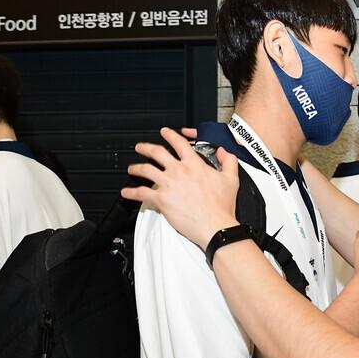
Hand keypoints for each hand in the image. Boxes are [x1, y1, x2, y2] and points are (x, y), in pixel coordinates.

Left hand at [121, 127, 239, 249]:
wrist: (215, 225)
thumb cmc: (222, 206)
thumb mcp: (231, 179)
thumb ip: (228, 161)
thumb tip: (224, 151)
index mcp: (194, 165)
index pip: (179, 143)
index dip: (170, 135)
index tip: (165, 132)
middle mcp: (179, 171)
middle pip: (156, 152)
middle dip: (145, 147)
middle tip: (140, 147)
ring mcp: (168, 184)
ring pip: (145, 170)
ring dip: (135, 168)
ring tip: (132, 169)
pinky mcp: (161, 200)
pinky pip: (141, 193)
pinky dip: (131, 192)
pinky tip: (126, 192)